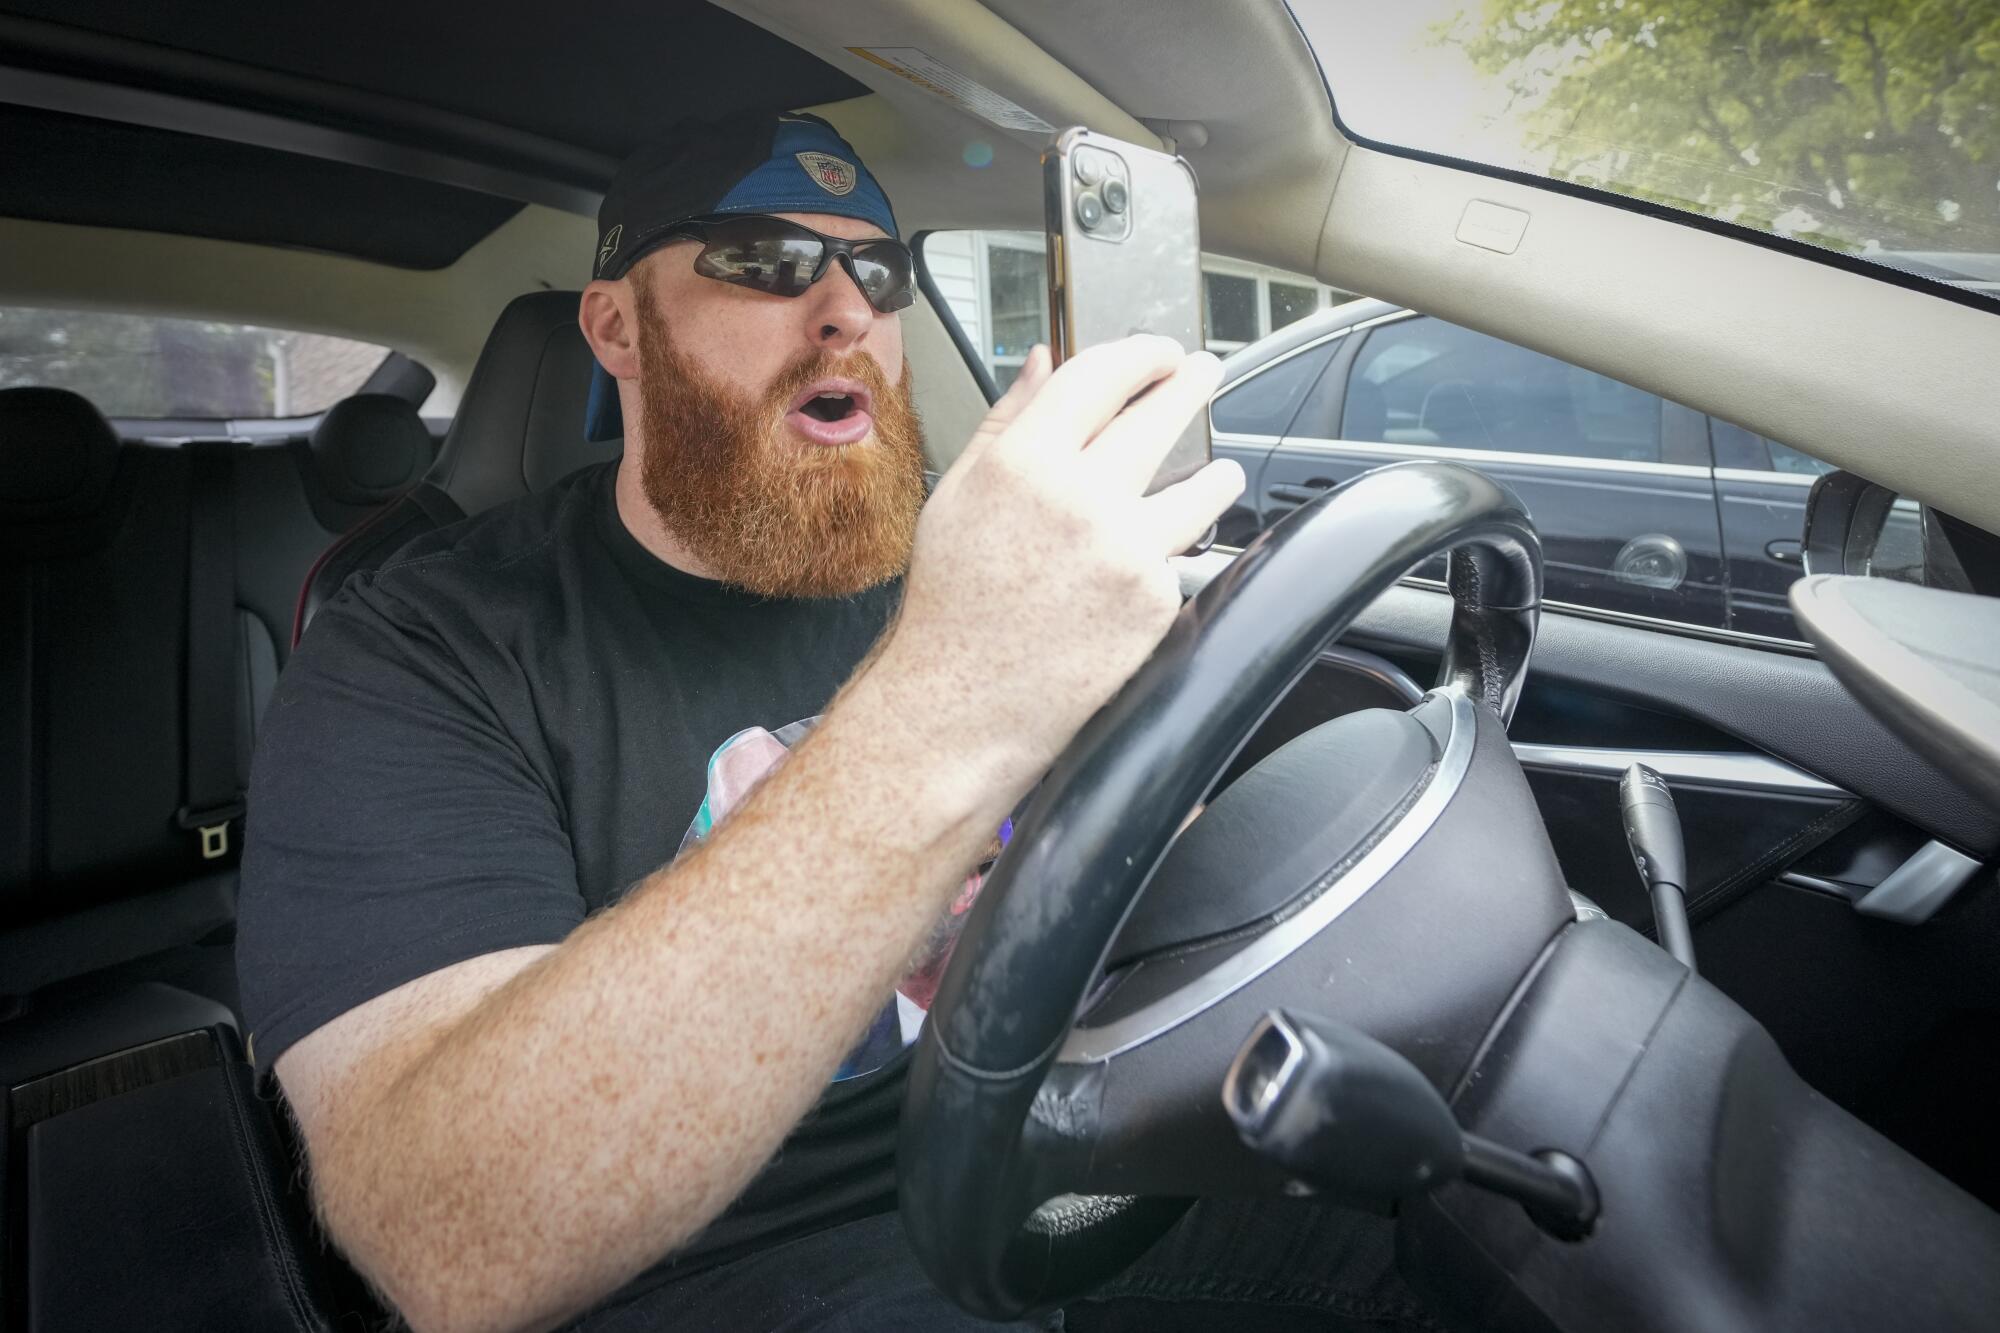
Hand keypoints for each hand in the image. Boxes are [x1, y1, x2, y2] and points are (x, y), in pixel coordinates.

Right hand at [880, 336, 1243, 797]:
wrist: (960, 704)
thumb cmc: (953, 606)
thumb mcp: (959, 496)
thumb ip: (1007, 421)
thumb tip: (1044, 363)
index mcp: (1023, 463)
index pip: (1101, 376)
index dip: (1140, 354)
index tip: (1157, 352)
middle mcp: (1079, 500)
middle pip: (1161, 416)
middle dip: (1192, 384)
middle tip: (1205, 372)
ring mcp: (1124, 551)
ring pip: (1201, 488)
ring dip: (1215, 472)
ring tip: (1217, 469)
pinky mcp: (1153, 601)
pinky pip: (1181, 557)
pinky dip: (1176, 552)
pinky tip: (1159, 556)